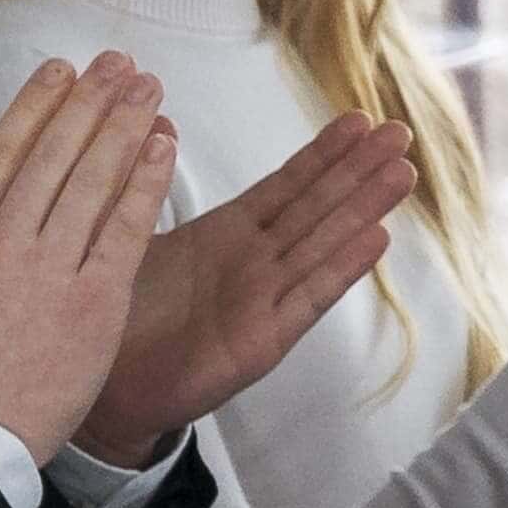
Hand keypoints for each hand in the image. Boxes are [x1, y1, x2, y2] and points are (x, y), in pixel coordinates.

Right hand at [0, 60, 180, 471]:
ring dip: (124, 127)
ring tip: (150, 90)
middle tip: (120, 64)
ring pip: (92, 181)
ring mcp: (49, 268)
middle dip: (91, 102)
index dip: (36, 106)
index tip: (59, 71)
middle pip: (55, 154)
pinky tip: (165, 149)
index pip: (2, 153)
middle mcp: (3, 242)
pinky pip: (126, 229)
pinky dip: (146, 184)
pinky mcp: (94, 300)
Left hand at [92, 115, 414, 461]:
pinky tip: (375, 240)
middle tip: (400, 133)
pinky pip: (307, 299)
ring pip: (323, 244)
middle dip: (358, 170)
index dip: (322, 153)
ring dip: (364, 209)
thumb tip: (156, 117)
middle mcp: (255, 261)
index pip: (286, 184)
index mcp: (226, 234)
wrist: (105, 389)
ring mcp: (264, 299)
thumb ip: (146, 179)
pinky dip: (341, 270)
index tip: (358, 119)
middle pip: (317, 207)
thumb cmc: (118, 314)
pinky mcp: (264, 341)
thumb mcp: (125, 233)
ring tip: (402, 173)